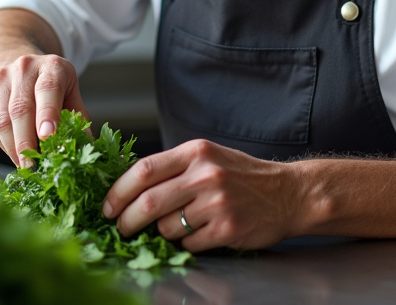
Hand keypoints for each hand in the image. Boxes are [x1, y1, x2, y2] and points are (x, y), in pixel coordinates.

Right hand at [0, 53, 89, 166]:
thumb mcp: (70, 91)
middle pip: (21, 109)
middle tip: (33, 164)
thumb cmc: (52, 82)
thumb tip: (86, 146)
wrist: (20, 61)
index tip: (48, 137)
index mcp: (52, 66)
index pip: (48, 89)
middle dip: (26, 141)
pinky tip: (15, 155)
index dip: (47, 114)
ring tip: (25, 166)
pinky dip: (3, 144)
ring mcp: (2, 78)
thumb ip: (77, 117)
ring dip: (14, 148)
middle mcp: (24, 68)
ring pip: (3, 120)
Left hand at [102, 139, 305, 251]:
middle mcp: (205, 174)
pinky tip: (200, 234)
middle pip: (148, 202)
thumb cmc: (242, 176)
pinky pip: (189, 243)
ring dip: (162, 233)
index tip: (107, 206)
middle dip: (127, 220)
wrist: (288, 193)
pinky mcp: (226, 228)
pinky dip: (187, 243)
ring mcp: (216, 202)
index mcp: (195, 152)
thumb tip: (129, 188)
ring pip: (166, 227)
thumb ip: (174, 168)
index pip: (143, 170)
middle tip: (121, 228)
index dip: (118, 191)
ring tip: (175, 227)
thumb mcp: (208, 157)